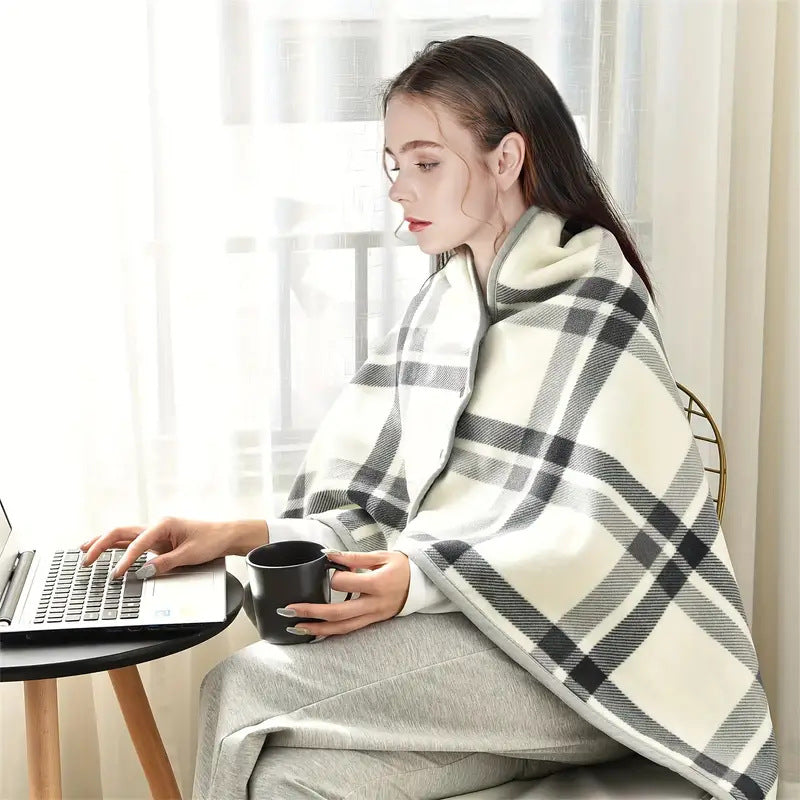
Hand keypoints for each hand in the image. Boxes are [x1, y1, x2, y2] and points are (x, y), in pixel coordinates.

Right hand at [78, 516, 236, 578]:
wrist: (224, 535)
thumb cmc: (211, 541)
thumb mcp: (190, 555)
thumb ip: (166, 563)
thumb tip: (144, 572)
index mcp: (164, 525)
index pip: (137, 544)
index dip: (125, 561)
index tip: (117, 575)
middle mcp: (157, 526)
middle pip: (122, 533)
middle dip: (101, 545)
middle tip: (86, 559)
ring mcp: (155, 533)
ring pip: (124, 536)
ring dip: (104, 543)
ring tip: (84, 551)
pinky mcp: (157, 540)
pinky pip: (132, 542)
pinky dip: (117, 547)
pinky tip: (105, 551)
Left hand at [282, 550, 410, 637]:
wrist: (422, 585)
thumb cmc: (401, 567)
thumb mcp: (382, 556)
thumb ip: (355, 557)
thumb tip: (329, 554)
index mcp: (377, 584)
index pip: (347, 583)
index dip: (334, 576)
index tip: (326, 568)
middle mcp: (374, 604)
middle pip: (339, 613)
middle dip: (312, 612)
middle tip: (289, 609)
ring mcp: (373, 616)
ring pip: (342, 628)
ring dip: (317, 629)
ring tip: (296, 626)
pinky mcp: (372, 622)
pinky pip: (349, 630)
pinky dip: (330, 633)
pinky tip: (314, 632)